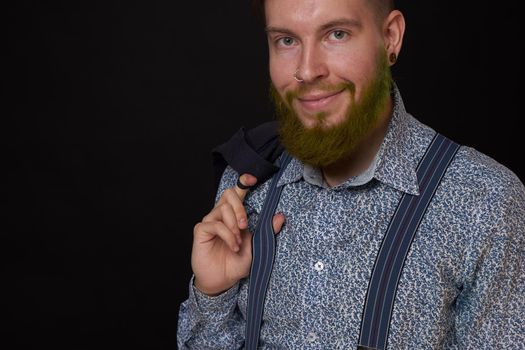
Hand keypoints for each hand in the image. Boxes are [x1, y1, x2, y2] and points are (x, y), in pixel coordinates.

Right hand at [191, 173, 285, 295]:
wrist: (223, 280)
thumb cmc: (237, 262)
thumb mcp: (257, 246)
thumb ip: (268, 231)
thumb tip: (281, 216)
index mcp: (234, 215)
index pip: (237, 192)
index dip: (243, 182)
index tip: (252, 178)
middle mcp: (221, 215)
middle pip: (228, 194)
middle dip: (240, 207)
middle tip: (245, 225)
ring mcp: (210, 222)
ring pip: (222, 209)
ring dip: (234, 226)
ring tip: (238, 242)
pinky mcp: (201, 231)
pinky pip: (215, 225)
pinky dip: (227, 235)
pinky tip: (232, 245)